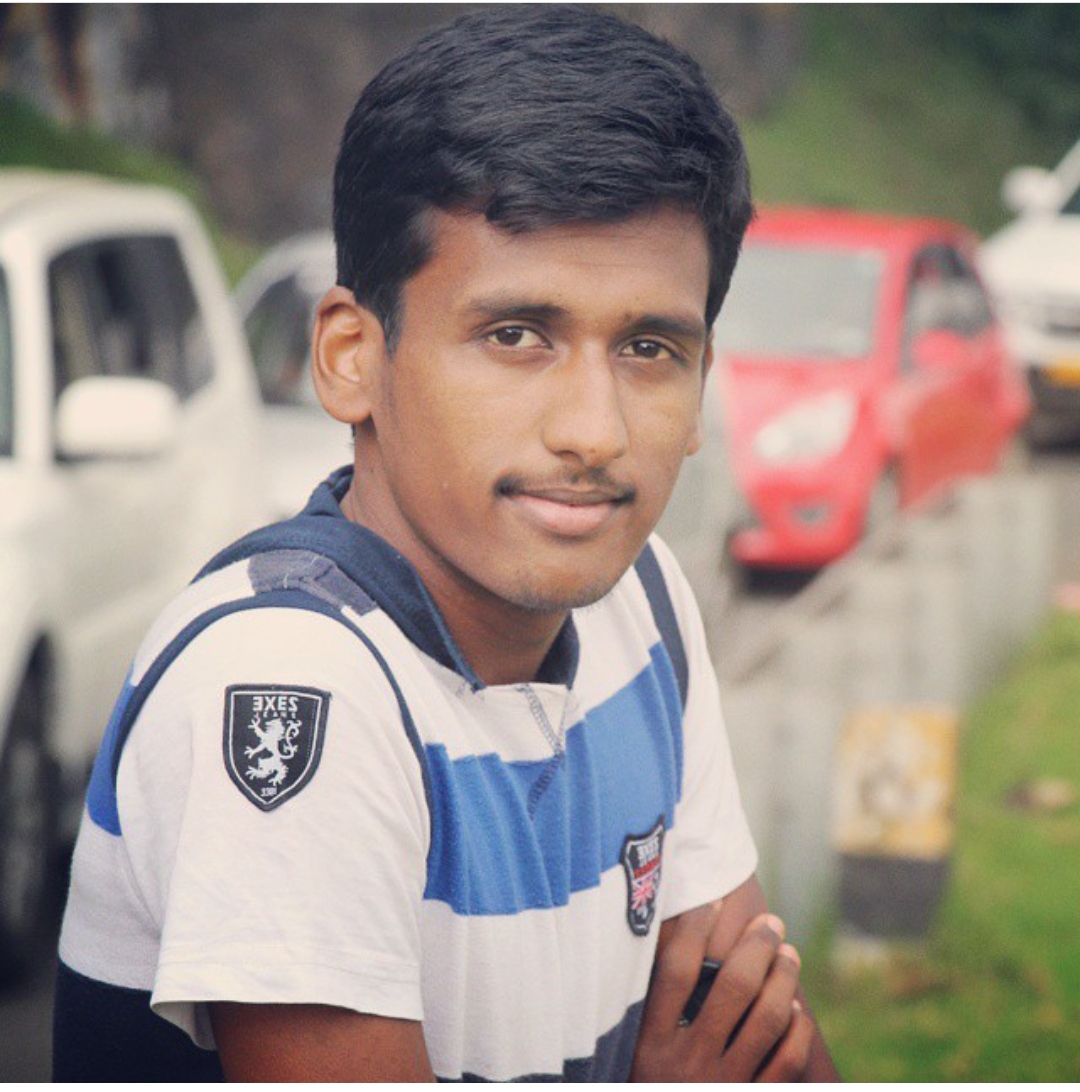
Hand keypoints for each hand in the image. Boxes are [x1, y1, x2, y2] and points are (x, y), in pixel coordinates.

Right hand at [631, 908, 812, 1081]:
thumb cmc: (643, 1085)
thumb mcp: (631, 1053)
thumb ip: (647, 1008)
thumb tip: (671, 943)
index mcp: (649, 1044)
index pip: (675, 970)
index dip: (695, 928)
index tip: (712, 901)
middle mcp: (687, 1064)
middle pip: (732, 987)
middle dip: (757, 946)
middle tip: (770, 921)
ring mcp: (722, 1085)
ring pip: (769, 1019)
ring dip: (785, 978)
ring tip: (788, 953)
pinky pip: (787, 1062)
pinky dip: (799, 1029)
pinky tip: (798, 1006)